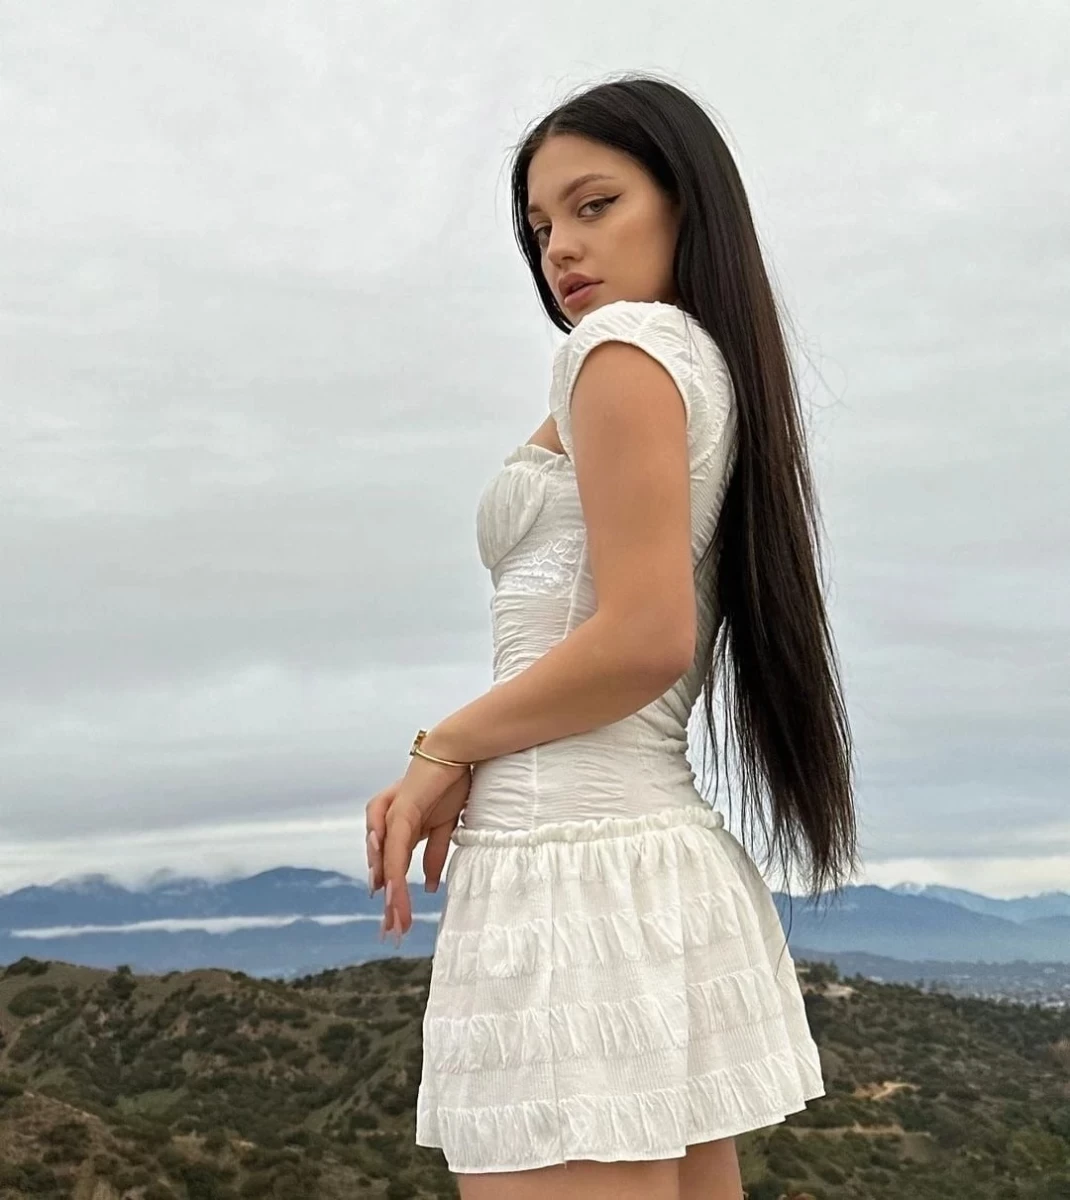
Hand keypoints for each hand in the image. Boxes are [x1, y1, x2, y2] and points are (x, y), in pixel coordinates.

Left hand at [365, 753, 472, 945]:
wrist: (455, 752)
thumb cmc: (449, 783)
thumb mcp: (444, 826)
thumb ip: (434, 854)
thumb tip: (428, 885)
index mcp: (397, 829)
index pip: (391, 869)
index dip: (394, 897)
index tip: (398, 924)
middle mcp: (387, 824)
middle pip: (383, 872)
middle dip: (389, 904)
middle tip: (392, 932)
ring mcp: (390, 818)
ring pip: (387, 865)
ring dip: (391, 895)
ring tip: (396, 920)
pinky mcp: (399, 811)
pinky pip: (395, 848)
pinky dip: (393, 871)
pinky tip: (392, 891)